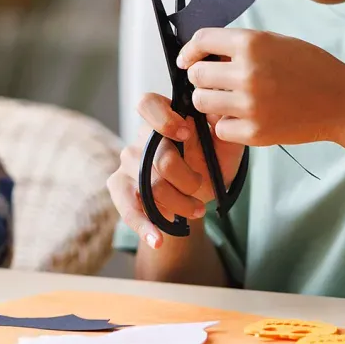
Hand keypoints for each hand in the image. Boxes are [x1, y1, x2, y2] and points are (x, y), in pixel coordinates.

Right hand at [107, 93, 244, 249]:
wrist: (200, 192)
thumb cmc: (212, 160)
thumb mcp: (224, 143)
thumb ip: (223, 126)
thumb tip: (218, 109)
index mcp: (163, 117)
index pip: (147, 104)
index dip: (163, 119)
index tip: (187, 133)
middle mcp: (141, 137)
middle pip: (159, 158)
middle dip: (188, 179)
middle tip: (202, 185)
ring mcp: (128, 162)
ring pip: (151, 186)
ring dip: (179, 203)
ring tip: (197, 210)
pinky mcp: (120, 187)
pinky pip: (128, 207)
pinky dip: (144, 226)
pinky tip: (157, 238)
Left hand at [178, 28, 344, 145]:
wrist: (343, 101)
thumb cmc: (309, 67)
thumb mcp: (274, 42)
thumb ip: (240, 46)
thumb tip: (203, 54)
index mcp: (251, 43)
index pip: (201, 41)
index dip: (190, 51)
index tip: (187, 60)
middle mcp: (247, 72)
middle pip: (197, 75)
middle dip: (201, 78)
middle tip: (215, 83)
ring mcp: (250, 104)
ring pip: (201, 102)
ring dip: (210, 101)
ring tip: (228, 100)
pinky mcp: (255, 132)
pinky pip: (219, 129)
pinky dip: (226, 125)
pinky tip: (243, 118)